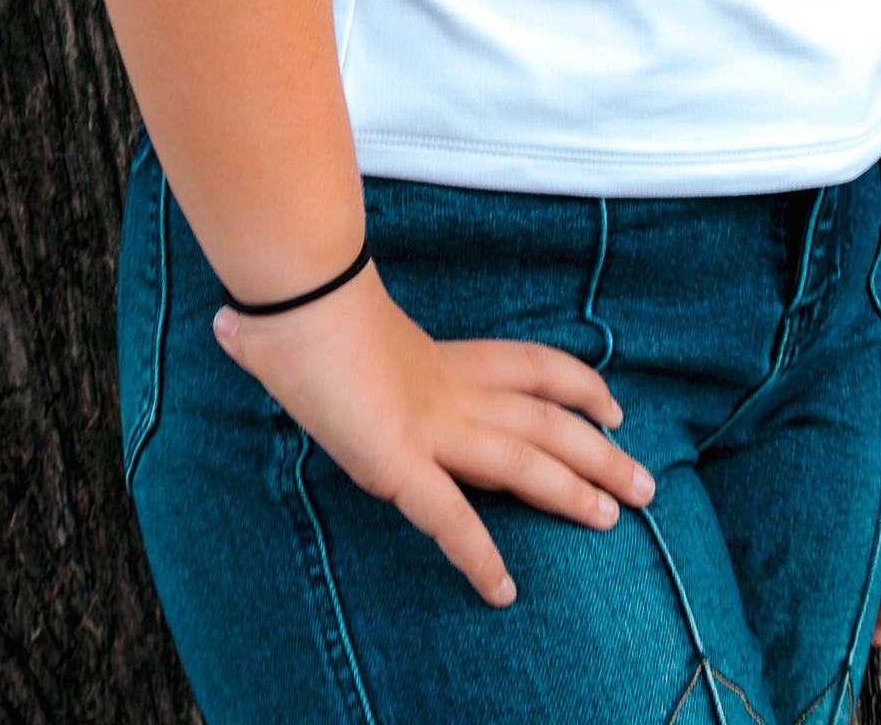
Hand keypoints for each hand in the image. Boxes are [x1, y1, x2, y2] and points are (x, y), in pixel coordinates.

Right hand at [210, 273, 655, 606]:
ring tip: (617, 519)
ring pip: (525, 462)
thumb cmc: (294, 299)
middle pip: (548, 420)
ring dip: (575, 491)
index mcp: (440, 357)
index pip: (531, 367)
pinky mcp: (399, 462)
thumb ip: (282, 334)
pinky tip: (501, 590)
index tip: (611, 407)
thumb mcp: (307, 319)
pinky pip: (451, 518)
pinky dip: (478, 556)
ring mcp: (429, 426)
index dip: (579, 386)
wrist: (293, 291)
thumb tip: (233, 330)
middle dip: (601, 453)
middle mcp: (450, 391)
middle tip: (647, 484)